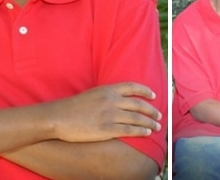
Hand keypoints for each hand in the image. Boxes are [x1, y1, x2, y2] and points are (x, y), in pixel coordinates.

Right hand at [48, 82, 162, 142]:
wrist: (59, 117)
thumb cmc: (74, 107)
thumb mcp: (93, 94)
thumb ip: (107, 95)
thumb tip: (120, 99)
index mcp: (108, 89)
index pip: (132, 87)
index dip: (145, 91)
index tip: (153, 96)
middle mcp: (112, 100)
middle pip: (138, 104)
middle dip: (152, 110)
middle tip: (159, 115)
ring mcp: (110, 115)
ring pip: (137, 118)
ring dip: (150, 122)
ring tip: (157, 126)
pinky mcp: (107, 129)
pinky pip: (130, 130)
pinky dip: (141, 131)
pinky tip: (147, 132)